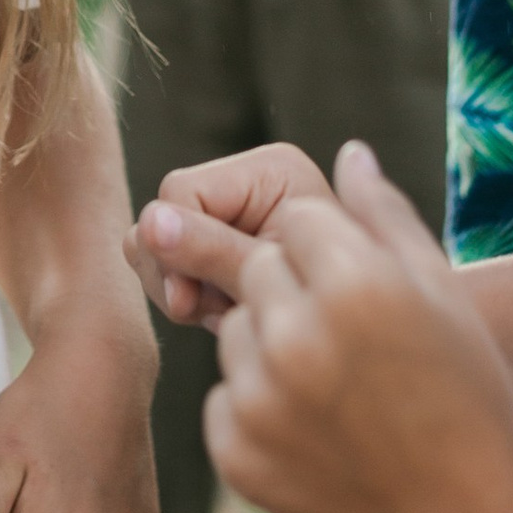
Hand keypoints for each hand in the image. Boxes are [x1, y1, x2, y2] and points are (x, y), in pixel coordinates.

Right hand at [129, 141, 334, 327]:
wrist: (362, 343)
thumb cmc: (332, 307)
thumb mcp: (271, 281)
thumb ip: (213, 251)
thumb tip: (151, 224)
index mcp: (271, 169)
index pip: (180, 193)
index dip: (172, 249)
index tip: (193, 303)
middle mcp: (247, 178)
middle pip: (161, 216)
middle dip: (178, 273)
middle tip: (215, 312)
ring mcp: (231, 210)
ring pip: (155, 244)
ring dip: (183, 290)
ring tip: (227, 315)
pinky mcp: (220, 242)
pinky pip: (169, 265)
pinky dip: (191, 297)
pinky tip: (225, 314)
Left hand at [204, 143, 512, 512]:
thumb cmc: (465, 398)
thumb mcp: (440, 295)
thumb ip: (385, 215)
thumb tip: (348, 152)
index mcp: (356, 285)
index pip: (296, 221)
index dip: (326, 248)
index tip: (356, 286)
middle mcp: (298, 337)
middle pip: (254, 269)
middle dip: (290, 290)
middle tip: (345, 338)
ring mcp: (259, 399)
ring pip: (235, 331)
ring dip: (270, 345)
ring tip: (337, 389)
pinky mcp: (233, 451)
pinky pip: (224, 395)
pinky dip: (257, 406)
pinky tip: (317, 431)